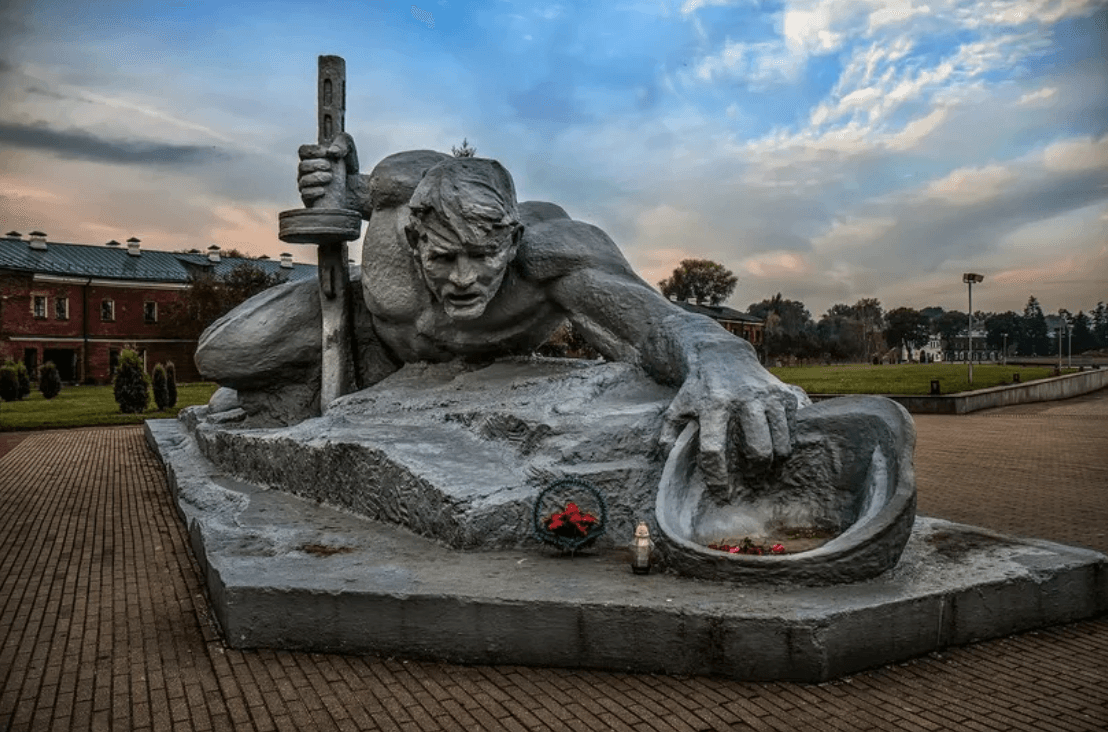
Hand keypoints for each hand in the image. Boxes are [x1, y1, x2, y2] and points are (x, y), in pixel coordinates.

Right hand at [297, 132, 360, 207]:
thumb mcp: (349, 150)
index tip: (326, 153)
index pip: (303, 150)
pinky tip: (324, 191)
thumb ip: (342, 143)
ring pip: (303, 181)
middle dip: (316, 165)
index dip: (313, 150)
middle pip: (302, 166)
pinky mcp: (311, 198)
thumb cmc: (349, 166)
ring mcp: (307, 185)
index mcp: (313, 157)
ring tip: (330, 178)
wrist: (357, 188)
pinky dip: (314, 191)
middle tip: (330, 167)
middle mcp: (307, 171)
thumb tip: (332, 151)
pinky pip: (305, 195)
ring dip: (317, 178)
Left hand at [659, 367, 808, 486]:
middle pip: (759, 450)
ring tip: (760, 461)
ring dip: (772, 460)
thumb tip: (668, 462)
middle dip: (754, 471)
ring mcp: (768, 396)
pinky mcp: (786, 394)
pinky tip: (773, 441)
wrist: (723, 355)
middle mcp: (744, 399)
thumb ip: (668, 436)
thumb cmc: (698, 389)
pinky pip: (794, 430)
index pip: (715, 450)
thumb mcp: (677, 408)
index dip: (717, 477)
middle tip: (748, 475)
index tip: (720, 493)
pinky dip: (786, 442)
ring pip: (781, 444)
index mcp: (713, 405)